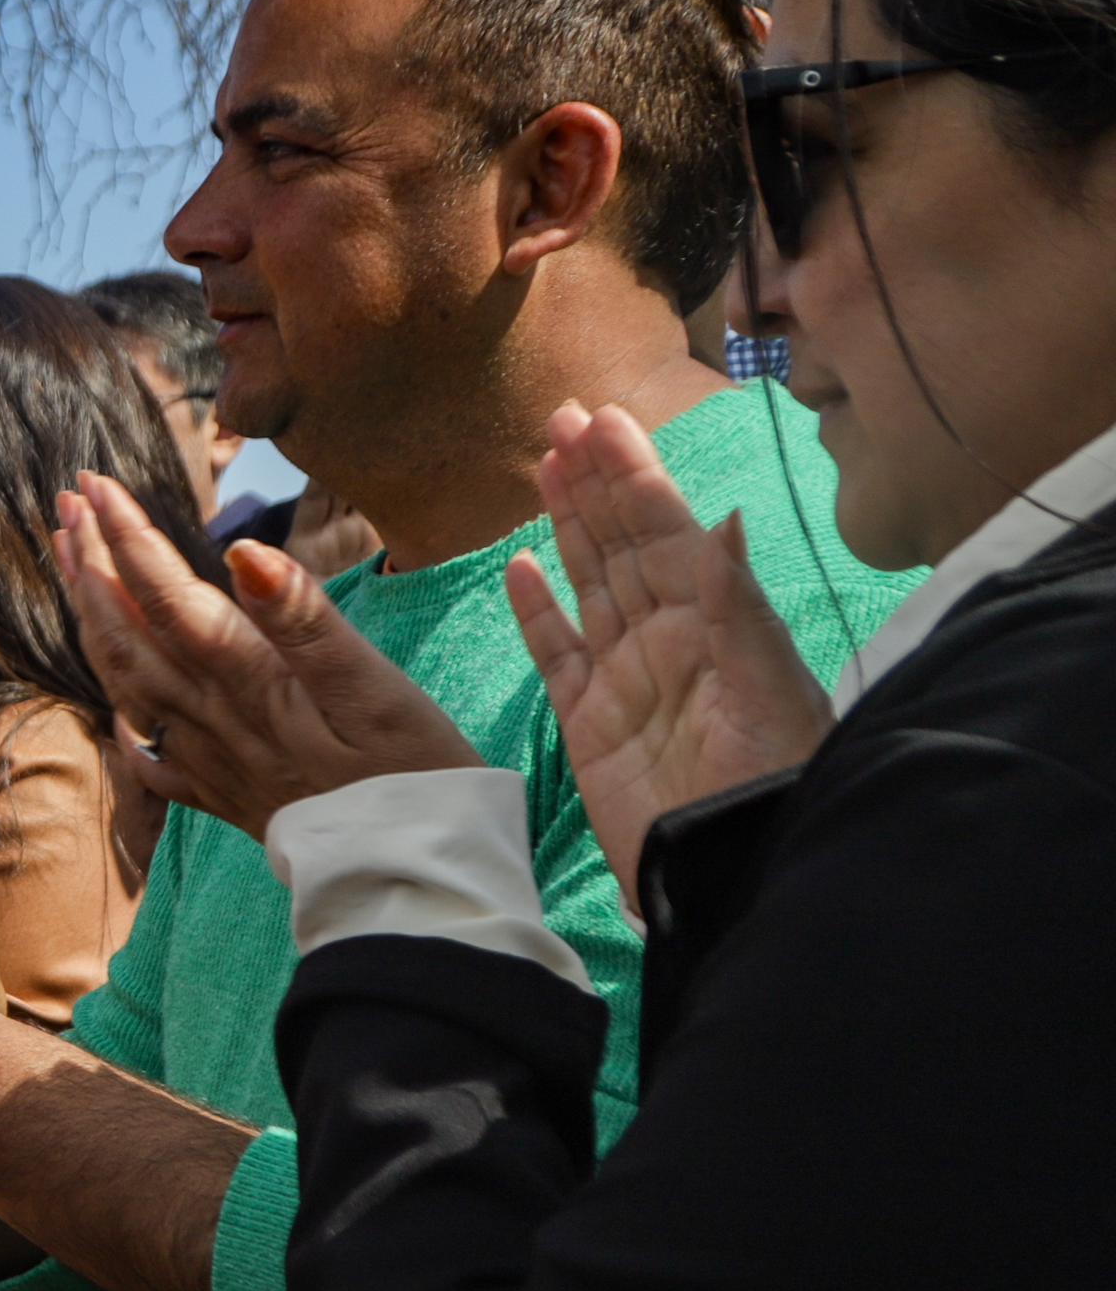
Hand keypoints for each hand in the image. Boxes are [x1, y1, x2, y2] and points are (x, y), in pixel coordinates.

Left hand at [53, 471, 481, 838]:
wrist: (412, 885)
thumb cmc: (413, 777)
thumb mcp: (374, 689)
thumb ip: (303, 621)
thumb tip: (241, 551)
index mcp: (248, 682)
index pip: (167, 597)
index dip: (127, 539)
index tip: (92, 485)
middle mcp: (213, 720)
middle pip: (129, 633)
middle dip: (92, 564)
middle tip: (66, 504)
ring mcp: (210, 761)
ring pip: (126, 682)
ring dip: (94, 618)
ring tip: (72, 568)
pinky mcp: (223, 797)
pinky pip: (149, 751)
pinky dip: (123, 713)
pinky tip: (116, 702)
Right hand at [511, 401, 834, 903]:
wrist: (735, 872)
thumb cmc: (771, 784)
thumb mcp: (769, 693)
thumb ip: (738, 608)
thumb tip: (721, 520)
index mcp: (714, 622)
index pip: (667, 532)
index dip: (634, 476)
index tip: (604, 422)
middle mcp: (668, 638)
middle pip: (623, 544)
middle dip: (595, 480)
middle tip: (562, 418)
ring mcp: (625, 678)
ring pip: (588, 582)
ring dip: (566, 524)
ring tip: (543, 465)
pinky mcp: (587, 722)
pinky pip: (556, 653)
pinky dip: (537, 611)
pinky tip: (519, 568)